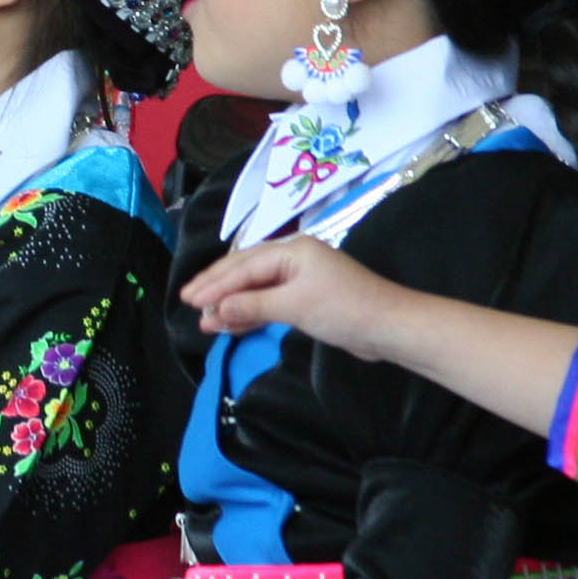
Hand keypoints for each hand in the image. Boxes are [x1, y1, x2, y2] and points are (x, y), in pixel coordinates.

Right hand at [179, 236, 401, 355]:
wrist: (390, 327)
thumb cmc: (345, 309)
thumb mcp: (295, 306)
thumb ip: (252, 305)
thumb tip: (214, 310)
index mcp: (291, 250)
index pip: (243, 266)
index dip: (214, 284)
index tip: (188, 300)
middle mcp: (293, 259)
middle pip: (244, 271)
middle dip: (216, 289)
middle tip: (187, 302)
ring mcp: (299, 279)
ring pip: (254, 288)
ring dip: (230, 303)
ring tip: (205, 319)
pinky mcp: (305, 299)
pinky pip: (267, 302)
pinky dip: (249, 313)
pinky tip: (231, 324)